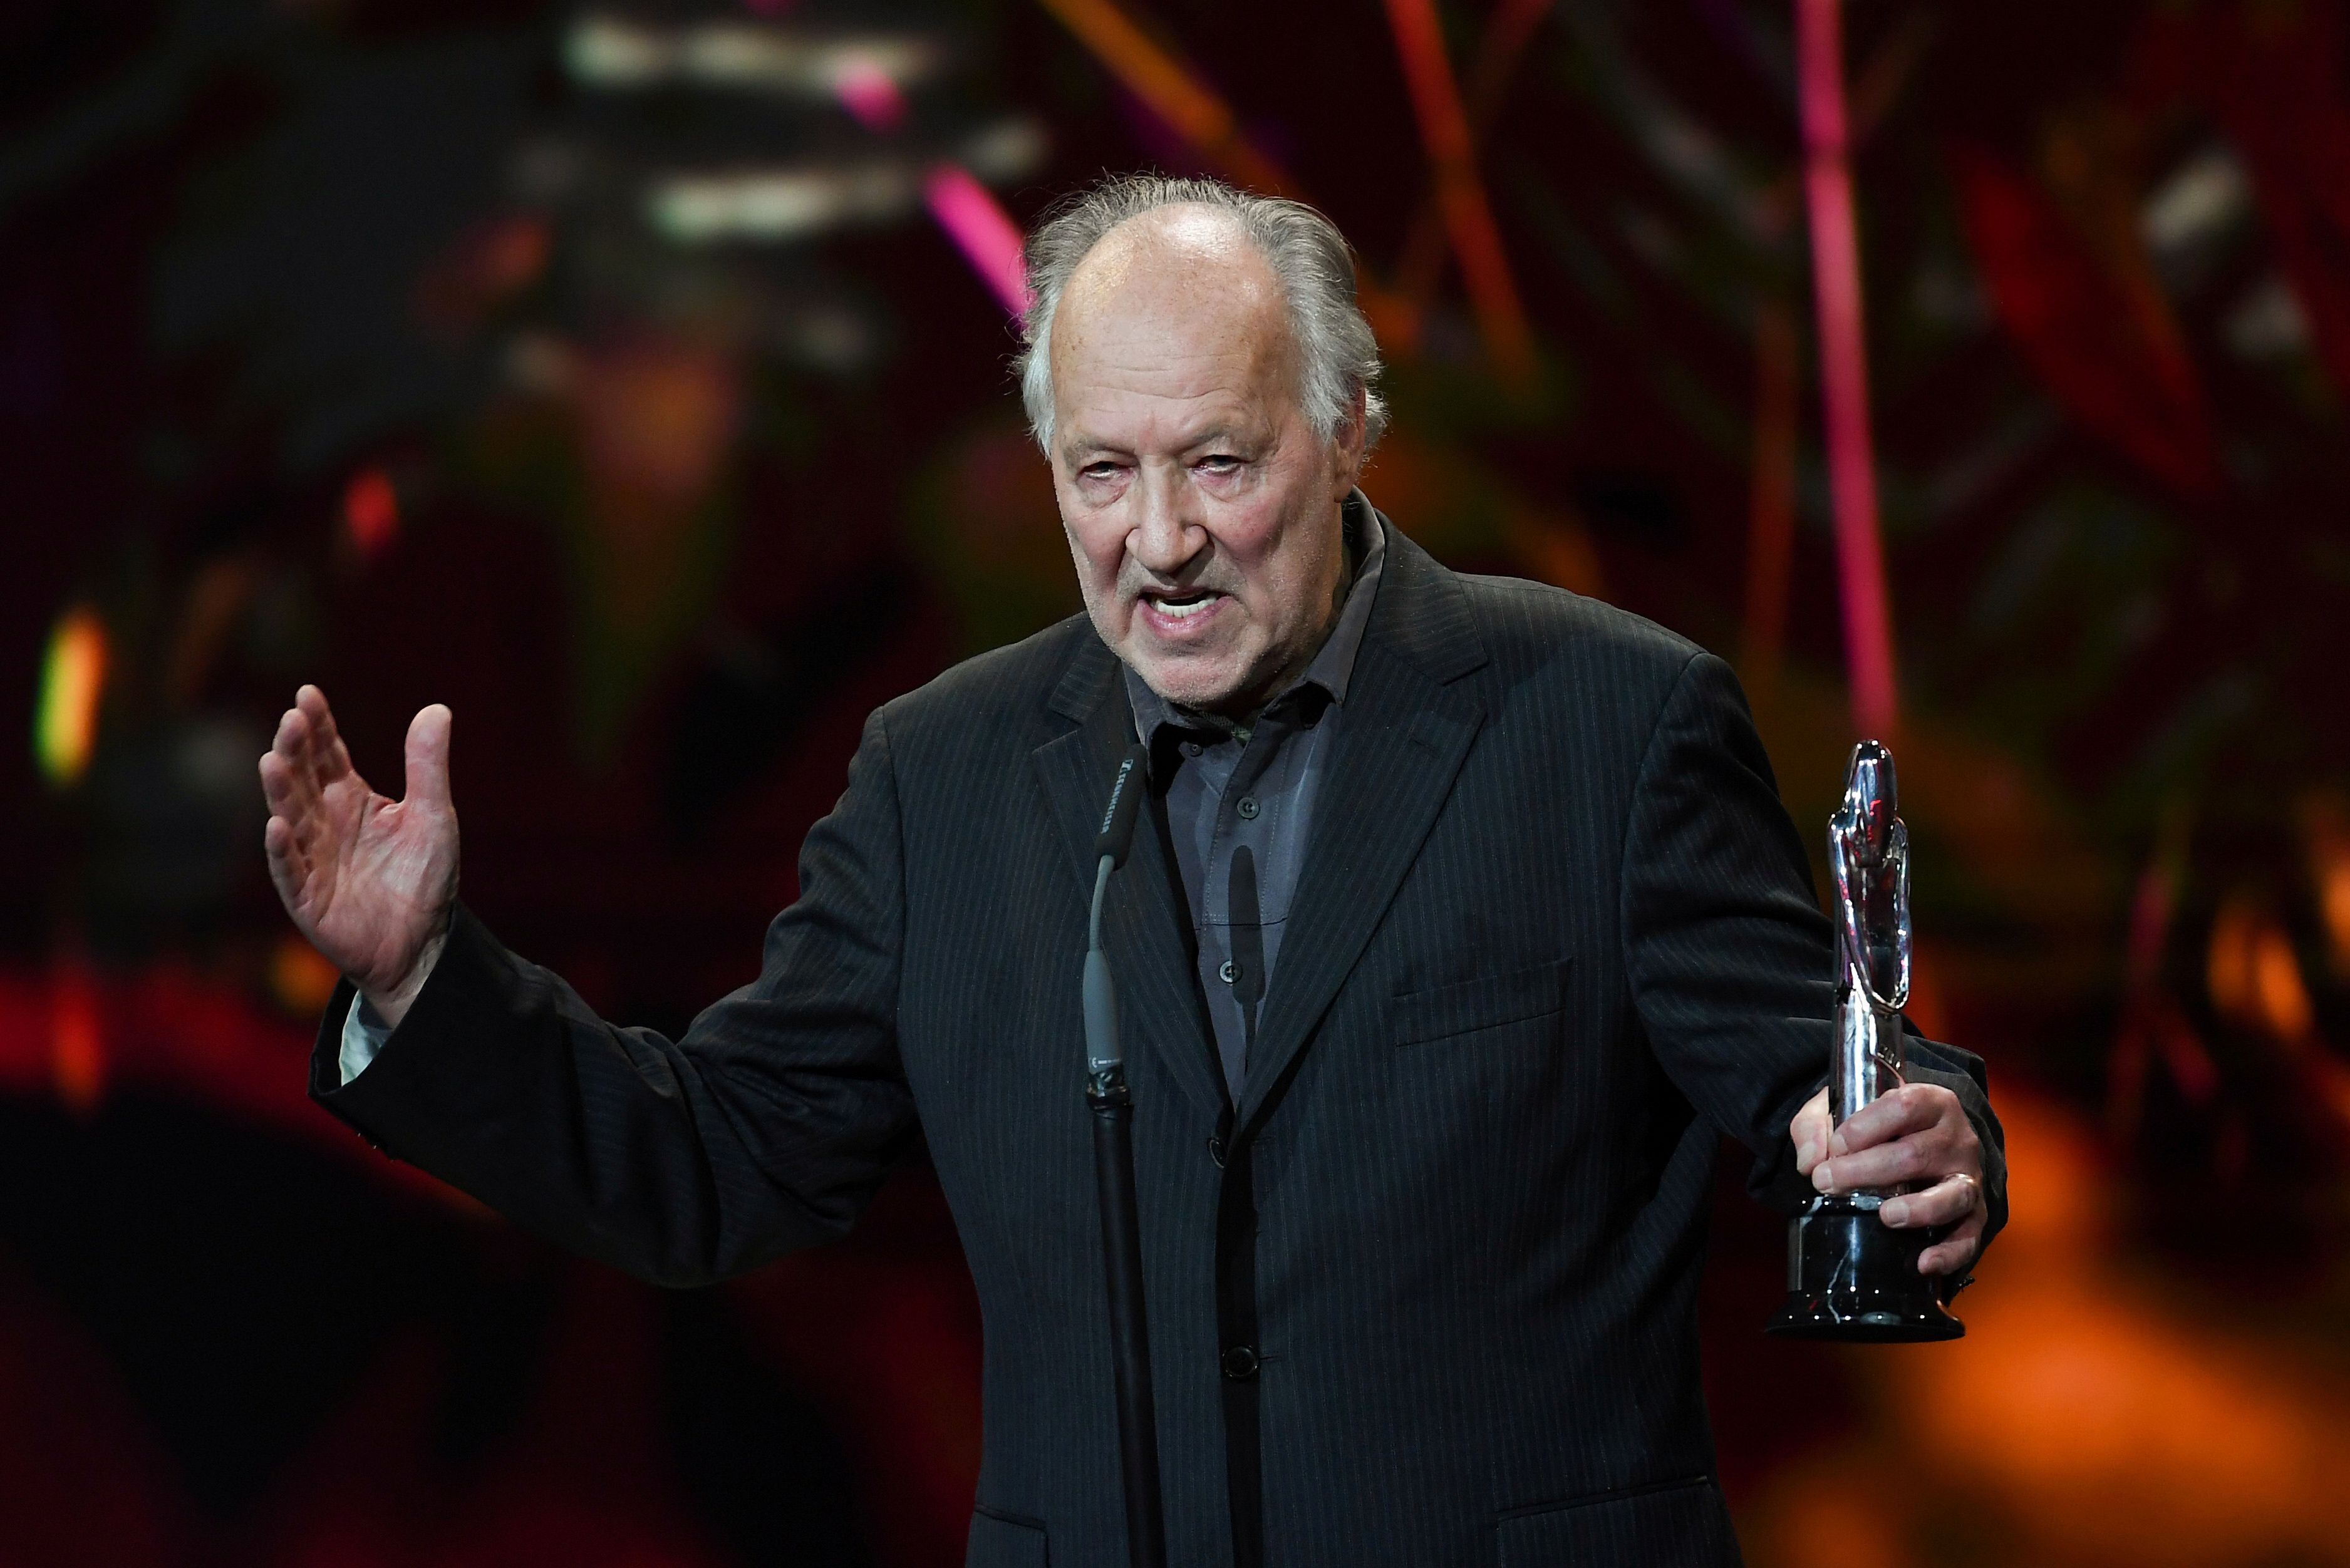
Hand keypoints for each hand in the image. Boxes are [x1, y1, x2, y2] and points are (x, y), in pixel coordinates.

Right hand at [258, 686, 458, 1028]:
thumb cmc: (423, 877)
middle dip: (295, 748)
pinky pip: (290, 871)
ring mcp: (310, 858)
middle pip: (303, 777)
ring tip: (273, 760)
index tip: (308, 694)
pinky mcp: (307, 897)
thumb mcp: (433, 816)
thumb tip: (436, 708)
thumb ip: (428, 765)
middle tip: (293, 719)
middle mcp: (324, 822)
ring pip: (289, 817)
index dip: (317, 725)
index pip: (327, 754)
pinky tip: (276, 827)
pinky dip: (282, 850)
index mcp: (351, 798)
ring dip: (280, 790)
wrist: (422, 943)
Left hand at [1790, 1082, 1984, 1276]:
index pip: (1904, 1107)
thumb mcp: (1841, 1111)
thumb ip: (1817, 1127)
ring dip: (1918, 1208)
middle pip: (1916, 1154)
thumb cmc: (1876, 1127)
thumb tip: (1809, 1163)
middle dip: (1867, 1170)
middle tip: (1827, 1181)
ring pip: (1951, 1194)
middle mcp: (1956, 1139)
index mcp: (1930, 1102)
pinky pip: (1968, 1237)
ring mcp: (1968, 1178)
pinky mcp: (1975, 1214)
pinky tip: (1922, 1262)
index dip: (1866, 1126)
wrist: (1918, 1142)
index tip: (1835, 1146)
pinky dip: (1949, 1253)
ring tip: (1885, 1216)